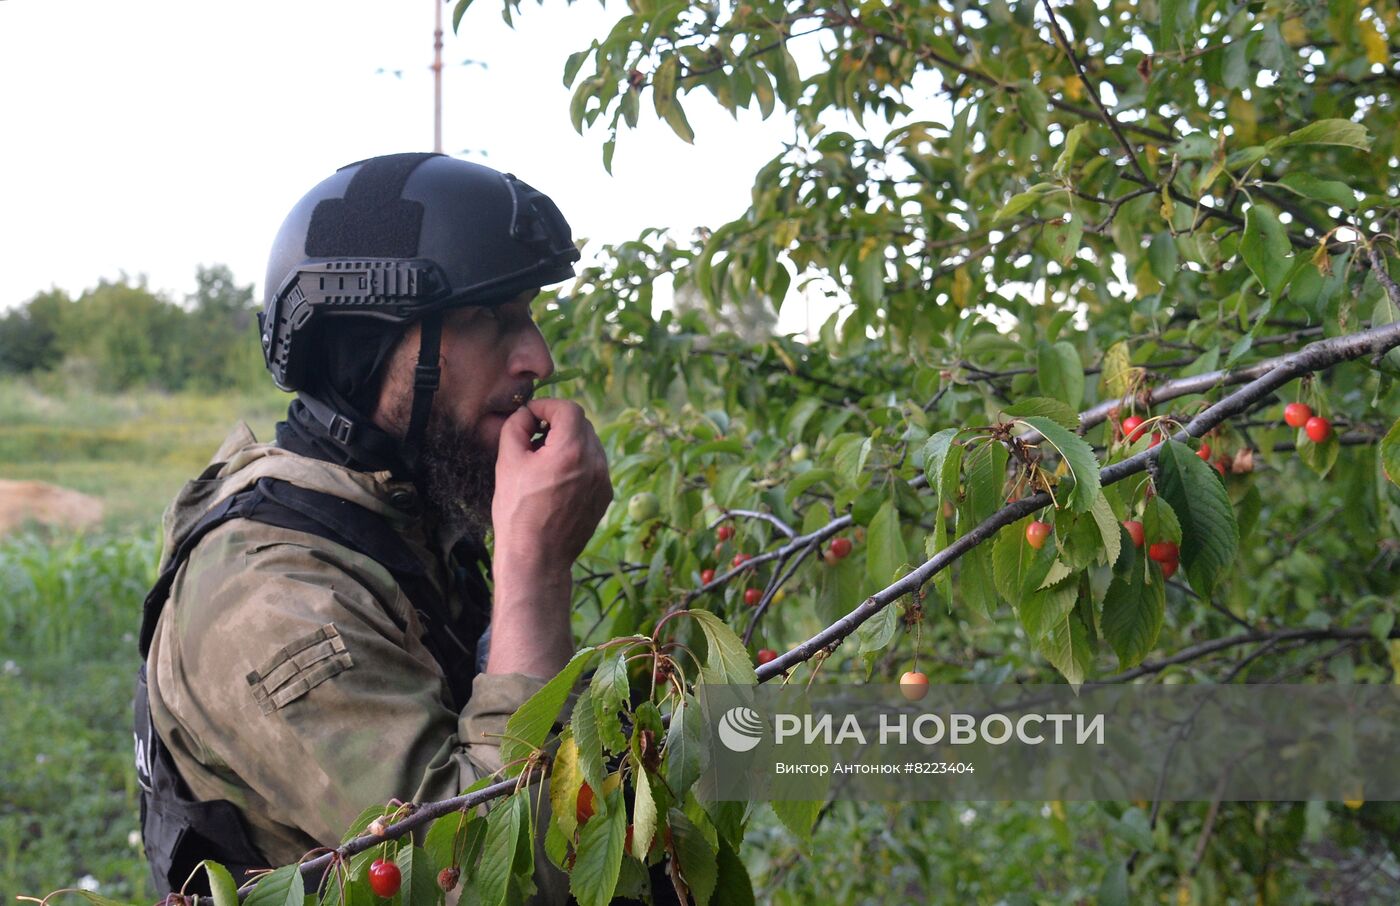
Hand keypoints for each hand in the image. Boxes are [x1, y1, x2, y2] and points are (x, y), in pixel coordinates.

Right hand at [492, 398, 612, 565]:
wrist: (537, 557)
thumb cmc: (518, 512)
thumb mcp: (507, 463)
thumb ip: (516, 427)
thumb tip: (525, 414)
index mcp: (571, 451)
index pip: (569, 409)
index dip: (547, 406)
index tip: (531, 416)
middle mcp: (595, 463)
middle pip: (581, 424)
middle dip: (557, 424)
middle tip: (533, 437)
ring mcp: (603, 481)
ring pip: (589, 445)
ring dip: (569, 443)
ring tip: (543, 461)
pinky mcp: (604, 496)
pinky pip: (594, 466)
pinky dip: (578, 463)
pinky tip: (556, 480)